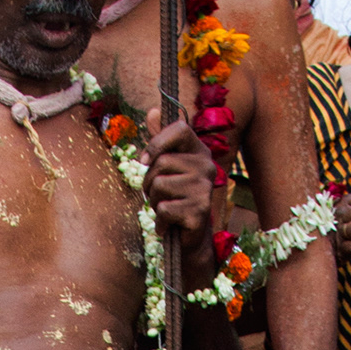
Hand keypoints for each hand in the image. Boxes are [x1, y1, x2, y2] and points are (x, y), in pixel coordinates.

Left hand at [142, 108, 221, 257]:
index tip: (144, 161)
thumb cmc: (175, 198)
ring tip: (166, 209)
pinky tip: (170, 224)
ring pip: (159, 186)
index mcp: (199, 151)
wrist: (190, 237)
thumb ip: (160, 140)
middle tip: (158, 195)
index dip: (156, 142)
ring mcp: (204, 188)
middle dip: (149, 182)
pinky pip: (164, 209)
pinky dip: (161, 221)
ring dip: (154, 202)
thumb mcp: (167, 167)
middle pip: (162, 162)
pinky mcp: (200, 211)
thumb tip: (153, 111)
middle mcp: (206, 166)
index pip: (179, 128)